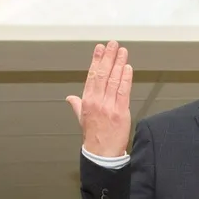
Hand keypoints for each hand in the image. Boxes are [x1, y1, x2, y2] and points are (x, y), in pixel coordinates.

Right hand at [66, 41, 133, 157]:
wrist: (101, 154)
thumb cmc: (93, 137)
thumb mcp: (81, 119)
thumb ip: (77, 106)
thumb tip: (70, 98)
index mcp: (87, 101)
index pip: (92, 76)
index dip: (96, 60)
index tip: (100, 48)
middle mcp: (96, 101)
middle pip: (103, 74)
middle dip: (108, 57)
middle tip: (113, 44)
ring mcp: (108, 106)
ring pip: (114, 80)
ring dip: (119, 63)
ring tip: (122, 51)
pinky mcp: (120, 112)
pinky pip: (124, 91)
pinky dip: (126, 78)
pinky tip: (127, 68)